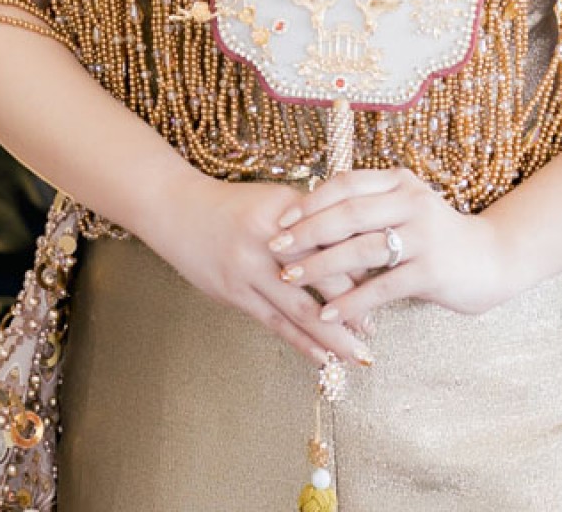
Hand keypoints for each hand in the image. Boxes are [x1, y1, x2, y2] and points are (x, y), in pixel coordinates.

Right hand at [140, 172, 377, 366]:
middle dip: (354, 306)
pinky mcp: (234, 292)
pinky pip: (275, 323)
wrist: (177, 208)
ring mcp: (250, 268)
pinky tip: (323, 360)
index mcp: (287, 210)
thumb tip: (352, 249)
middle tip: (375, 328)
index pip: (335, 240)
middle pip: (324, 277)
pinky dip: (302, 344)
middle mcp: (271, 239)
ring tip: (359, 355)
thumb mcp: (272, 201)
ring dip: (333, 336)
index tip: (384, 283)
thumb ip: (309, 222)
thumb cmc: (231, 206)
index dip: (362, 264)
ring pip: (301, 309)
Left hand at [267, 168, 515, 329]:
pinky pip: (381, 287)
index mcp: (399, 182)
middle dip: (306, 233)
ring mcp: (422, 236)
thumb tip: (314, 212)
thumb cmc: (439, 236)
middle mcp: (410, 202)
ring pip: (359, 249)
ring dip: (320, 266)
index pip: (345, 184)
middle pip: (347, 214)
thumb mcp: (407, 208)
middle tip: (275, 249)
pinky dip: (350, 300)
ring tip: (291, 279)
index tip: (280, 218)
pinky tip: (328, 313)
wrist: (493, 259)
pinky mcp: (430, 271)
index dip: (310, 201)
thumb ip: (371, 206)